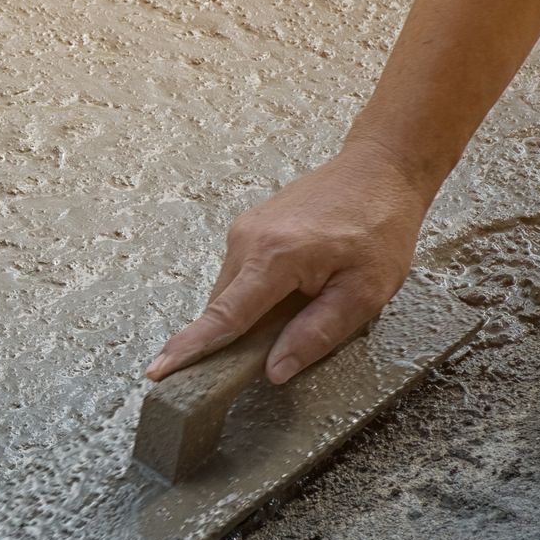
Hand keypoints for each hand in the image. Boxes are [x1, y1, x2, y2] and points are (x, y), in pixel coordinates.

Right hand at [146, 144, 432, 384]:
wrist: (378, 168)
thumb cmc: (380, 227)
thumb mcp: (365, 291)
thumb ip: (317, 333)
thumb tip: (274, 371)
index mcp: (274, 257)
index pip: (224, 317)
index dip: (190, 349)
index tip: (159, 371)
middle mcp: (247, 241)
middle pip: (223, 309)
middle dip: (235, 339)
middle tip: (275, 352)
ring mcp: (243, 230)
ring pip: (230, 294)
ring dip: (250, 314)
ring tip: (303, 305)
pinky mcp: (248, 227)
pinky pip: (239, 276)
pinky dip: (255, 294)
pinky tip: (295, 288)